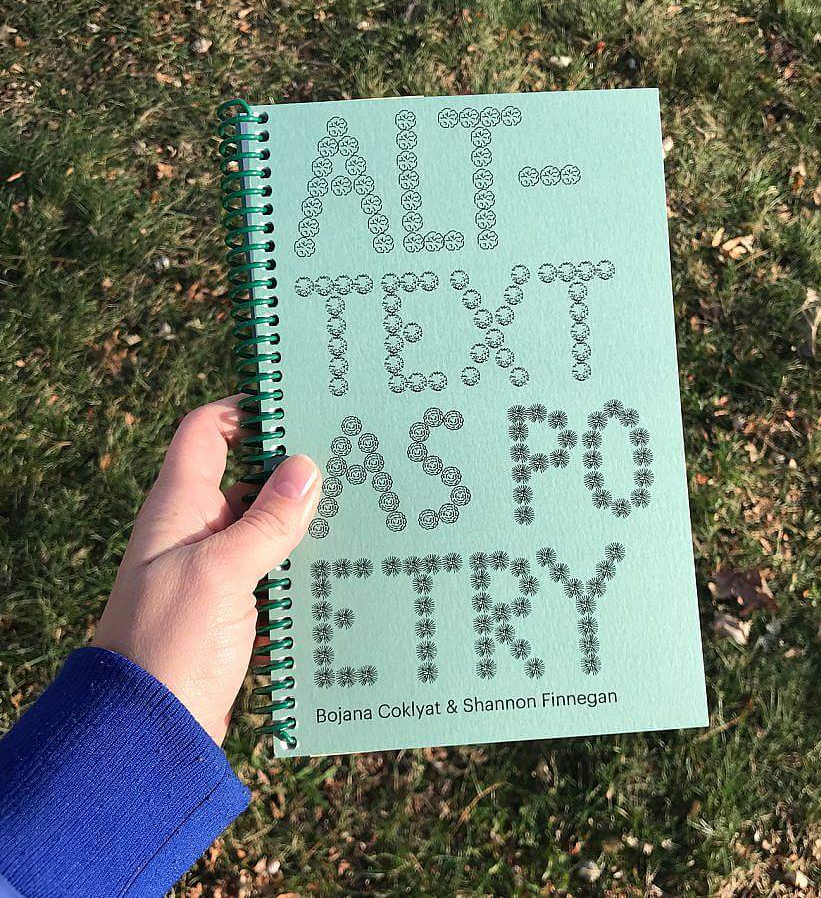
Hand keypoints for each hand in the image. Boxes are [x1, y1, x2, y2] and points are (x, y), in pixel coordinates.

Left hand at [93, 396, 320, 743]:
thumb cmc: (170, 644)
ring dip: (303, 514)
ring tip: (359, 501)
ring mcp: (216, 566)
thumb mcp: (220, 573)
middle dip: (292, 462)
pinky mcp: (236, 602)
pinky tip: (344, 557)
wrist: (147, 731)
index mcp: (180, 507)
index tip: (298, 401)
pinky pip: (275, 564)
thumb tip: (307, 468)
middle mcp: (197, 529)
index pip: (207, 431)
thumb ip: (266, 522)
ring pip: (266, 521)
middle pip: (246, 473)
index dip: (245, 408)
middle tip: (348, 452)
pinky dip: (303, 557)